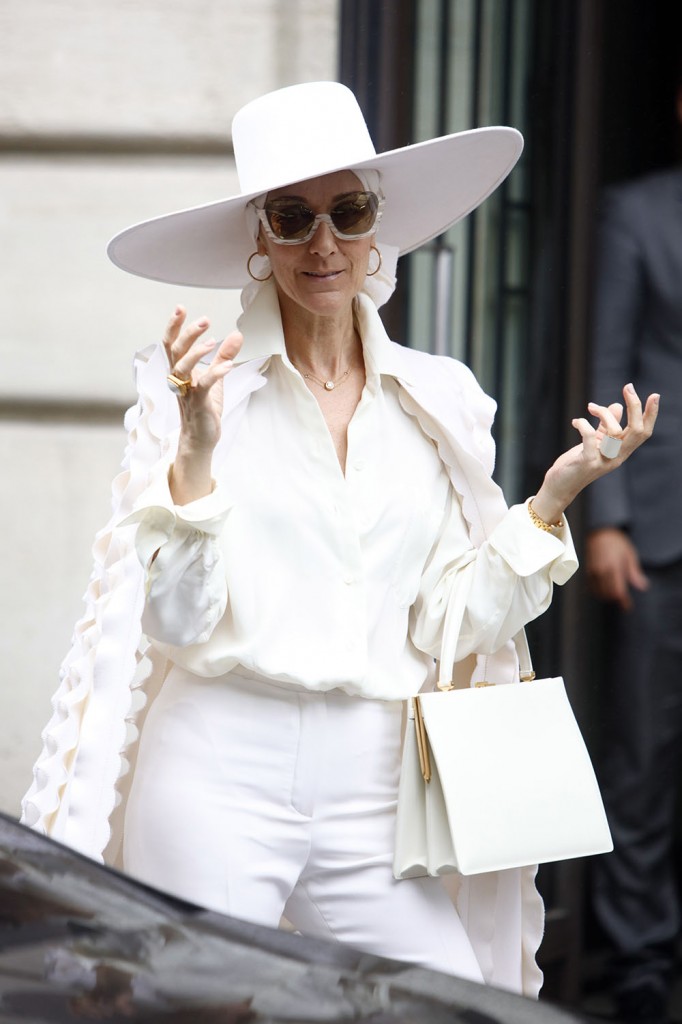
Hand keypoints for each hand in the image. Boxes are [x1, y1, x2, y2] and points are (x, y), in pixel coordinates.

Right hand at [163, 306, 242, 503]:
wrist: (201, 438)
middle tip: (204, 320)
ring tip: (212, 341)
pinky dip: (214, 373)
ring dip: (196, 352)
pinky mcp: (198, 404)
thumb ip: (224, 356)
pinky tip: (227, 365)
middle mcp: (178, 379)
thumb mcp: (215, 378)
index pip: (171, 344)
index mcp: (179, 370)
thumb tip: (236, 334)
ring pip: (182, 368)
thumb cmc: (205, 407)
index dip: (173, 326)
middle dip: (187, 333)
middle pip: (175, 351)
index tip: (180, 307)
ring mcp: (186, 392)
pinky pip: (203, 386)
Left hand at [531, 383, 658, 524]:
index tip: (655, 395)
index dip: (651, 415)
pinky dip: (584, 424)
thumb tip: (618, 406)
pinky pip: (589, 437)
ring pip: (615, 431)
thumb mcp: (595, 443)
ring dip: (603, 413)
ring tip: (590, 407)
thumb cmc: (577, 464)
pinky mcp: (587, 462)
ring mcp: (603, 461)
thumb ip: (606, 427)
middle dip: (636, 406)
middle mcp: (617, 457)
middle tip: (629, 387)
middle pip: (636, 431)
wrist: (560, 487)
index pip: (643, 432)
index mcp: (622, 451)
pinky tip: (576, 421)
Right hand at [586, 528, 647, 610]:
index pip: (618, 591)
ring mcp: (592, 571)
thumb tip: (642, 587)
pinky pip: (590, 587)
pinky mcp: (586, 570)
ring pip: (598, 592)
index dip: (623, 601)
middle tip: (623, 601)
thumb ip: (634, 572)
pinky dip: (598, 591)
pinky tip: (604, 590)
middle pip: (608, 594)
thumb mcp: (629, 554)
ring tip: (614, 595)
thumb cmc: (616, 542)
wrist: (600, 531)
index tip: (627, 607)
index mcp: (613, 567)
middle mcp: (601, 571)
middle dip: (616, 599)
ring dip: (607, 596)